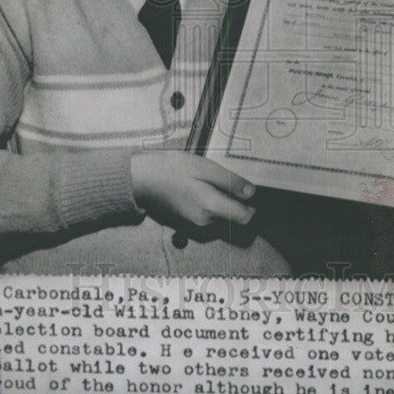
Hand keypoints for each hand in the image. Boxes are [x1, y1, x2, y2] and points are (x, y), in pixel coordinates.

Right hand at [130, 149, 255, 228]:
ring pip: (222, 219)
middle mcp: (205, 222)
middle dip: (237, 204)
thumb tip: (251, 193)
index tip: (248, 190)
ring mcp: (195, 225)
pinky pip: (209, 219)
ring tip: (211, 183)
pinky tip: (201, 190)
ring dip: (223, 205)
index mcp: (210, 207)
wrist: (142, 179)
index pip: (245, 217)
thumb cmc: (172, 169)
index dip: (252, 205)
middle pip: (235, 219)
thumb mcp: (204, 168)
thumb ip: (229, 182)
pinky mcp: (187, 224)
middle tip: (228, 182)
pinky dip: (211, 208)